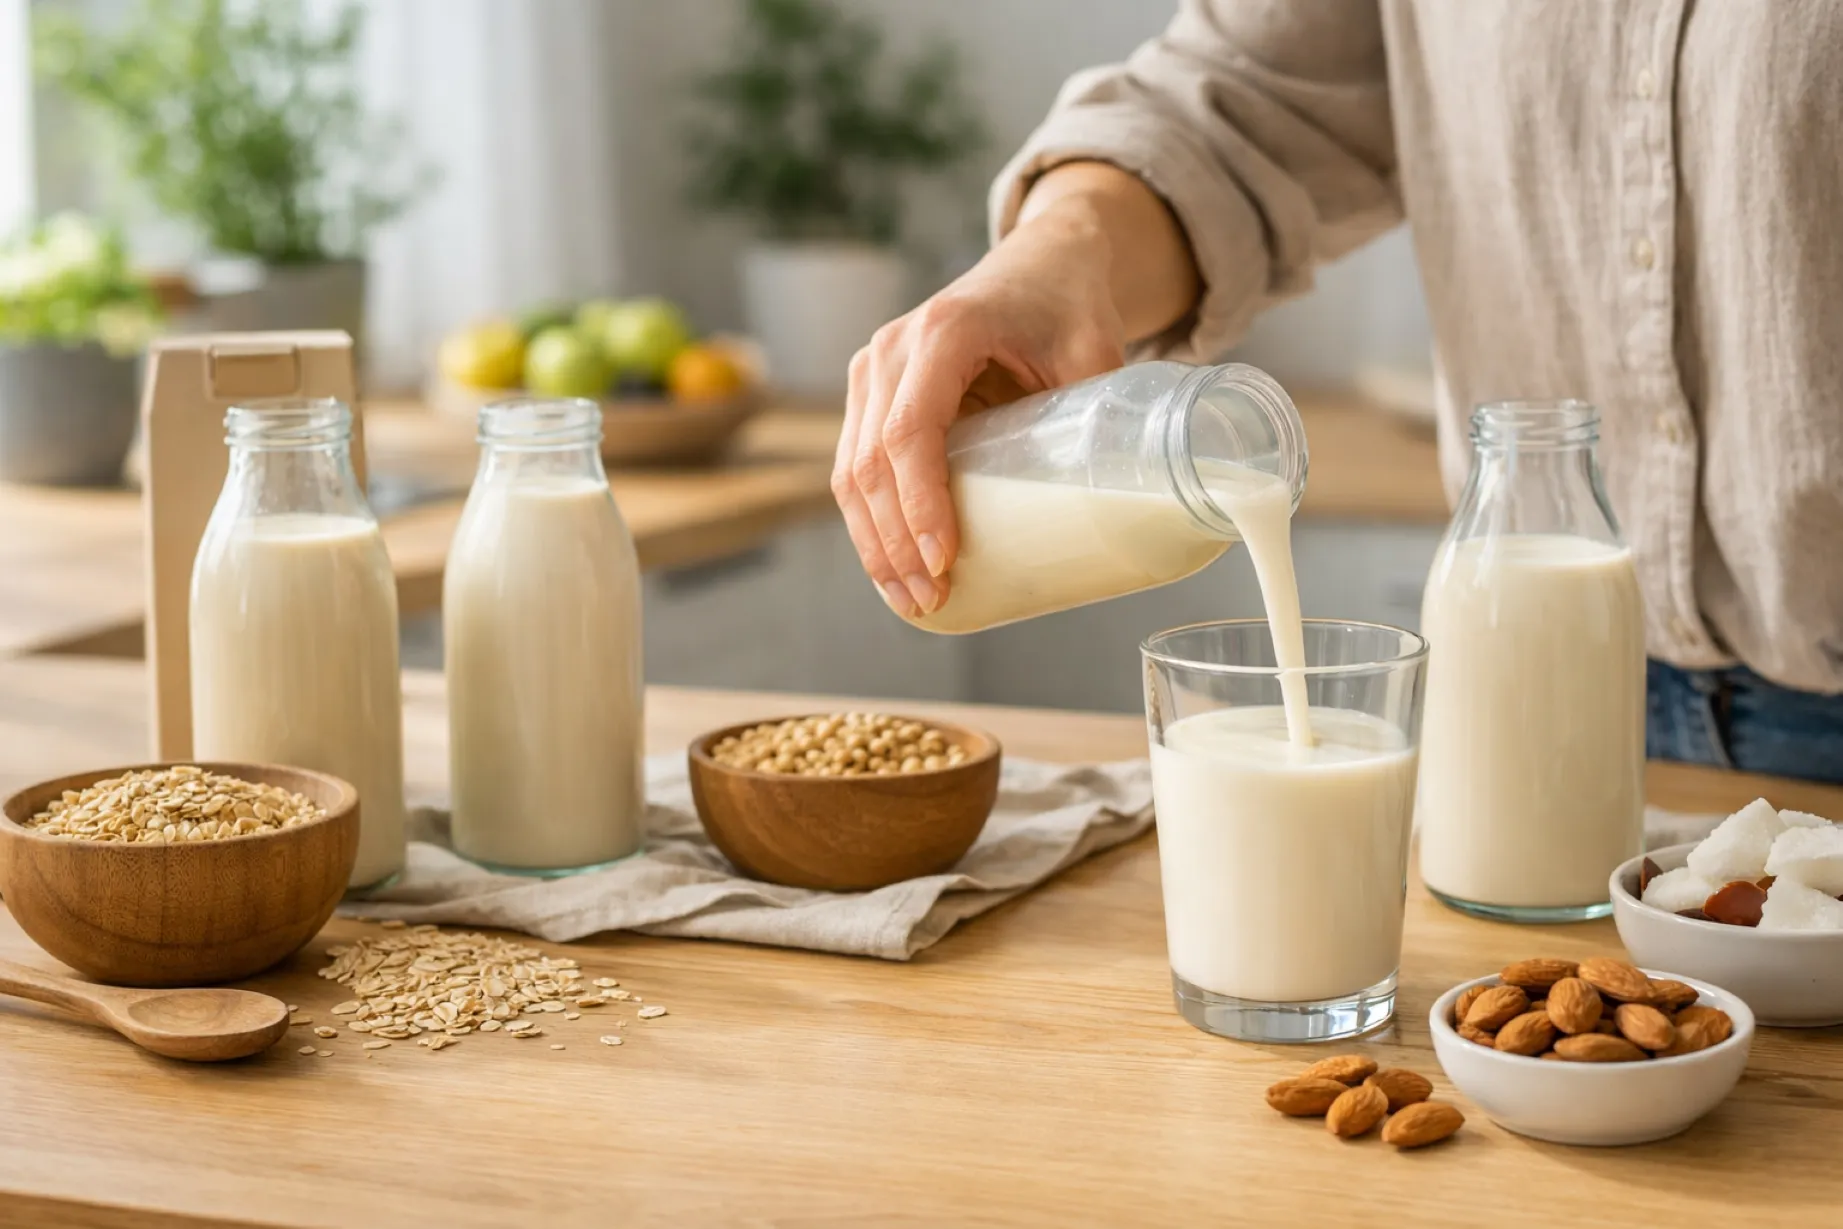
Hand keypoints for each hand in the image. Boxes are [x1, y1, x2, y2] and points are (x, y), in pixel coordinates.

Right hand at [832, 211, 1127, 618]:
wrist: (1041, 261)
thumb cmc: (1069, 304)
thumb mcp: (1093, 350)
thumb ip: (1098, 415)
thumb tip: (1113, 504)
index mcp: (944, 332)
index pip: (909, 431)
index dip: (919, 502)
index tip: (944, 559)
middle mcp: (892, 348)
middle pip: (869, 462)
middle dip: (894, 543)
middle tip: (932, 599)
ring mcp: (873, 370)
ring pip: (851, 471)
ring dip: (874, 543)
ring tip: (911, 599)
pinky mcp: (871, 394)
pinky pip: (855, 466)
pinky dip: (868, 521)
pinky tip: (890, 567)